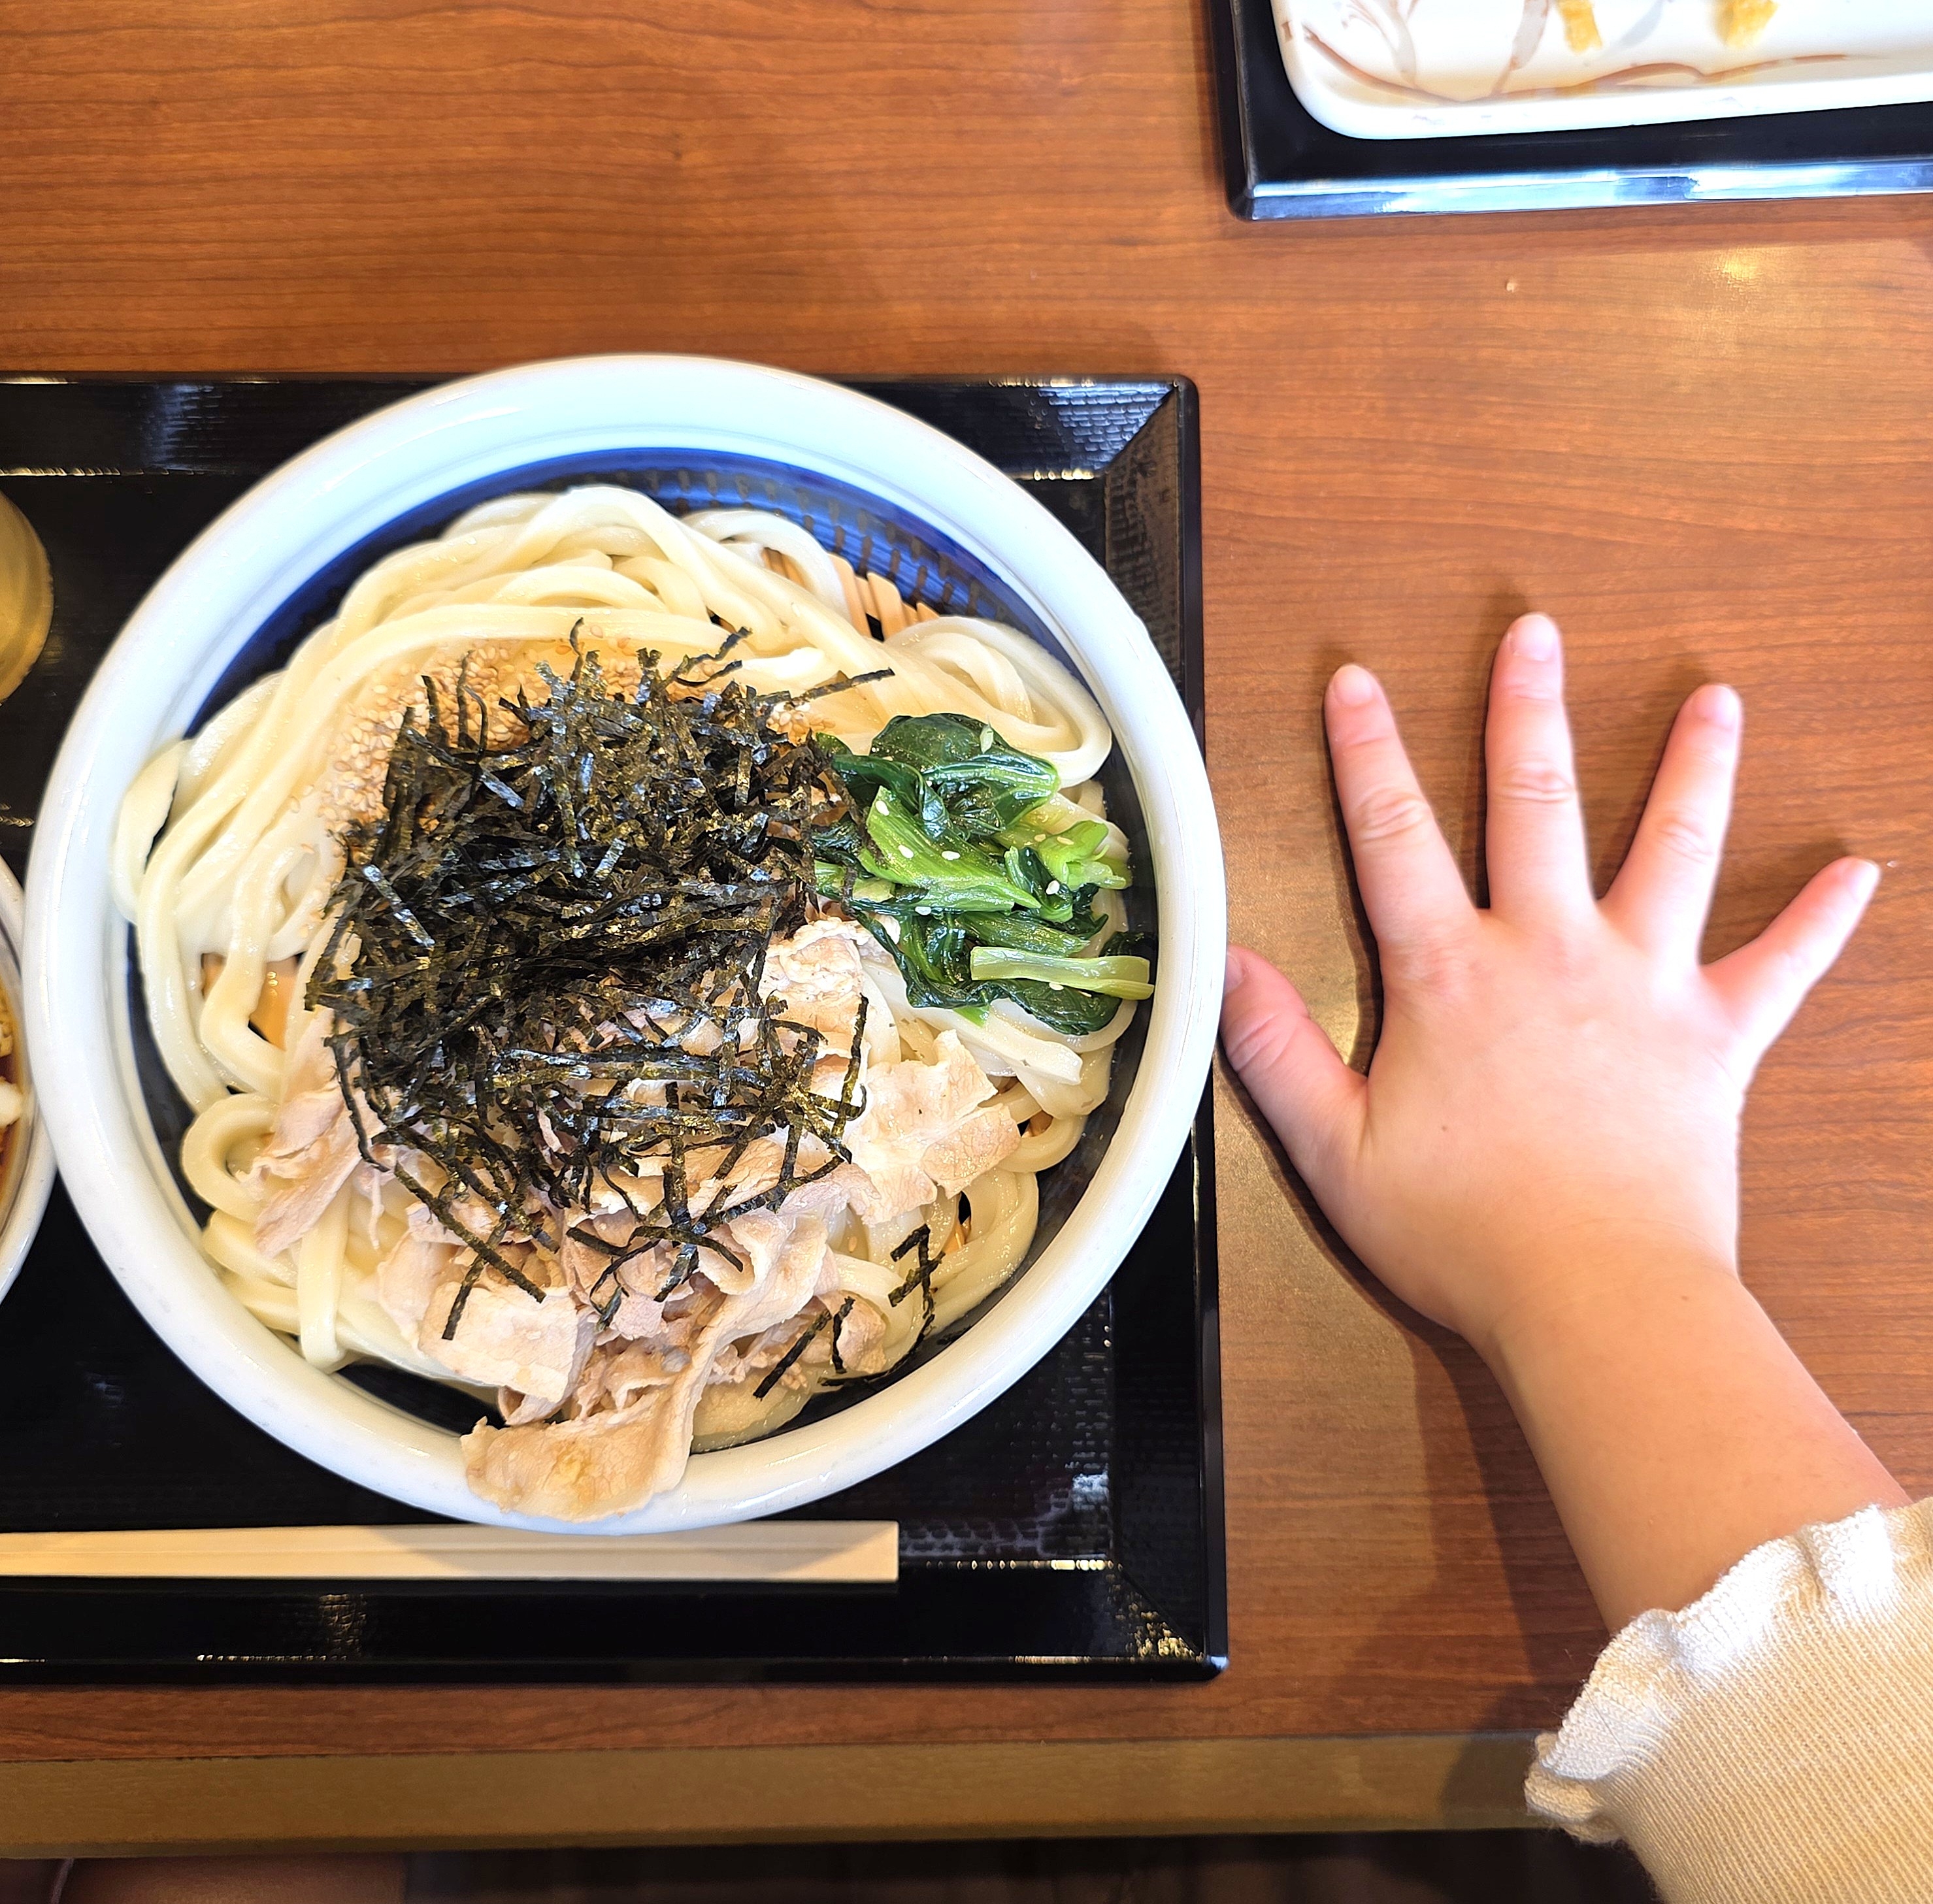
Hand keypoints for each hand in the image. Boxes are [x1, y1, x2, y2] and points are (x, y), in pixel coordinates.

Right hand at [1223, 613, 1874, 1360]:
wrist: (1597, 1300)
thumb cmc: (1464, 1233)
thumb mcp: (1335, 1150)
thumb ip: (1272, 1049)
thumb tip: (1222, 961)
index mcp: (1452, 977)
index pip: (1393, 838)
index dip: (1366, 754)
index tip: (1356, 680)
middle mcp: (1551, 954)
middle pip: (1537, 805)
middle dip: (1527, 712)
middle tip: (1535, 632)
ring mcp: (1644, 989)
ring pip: (1675, 852)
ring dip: (1695, 770)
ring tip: (1716, 699)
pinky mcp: (1716, 1042)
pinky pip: (1780, 968)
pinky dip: (1820, 922)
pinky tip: (1861, 872)